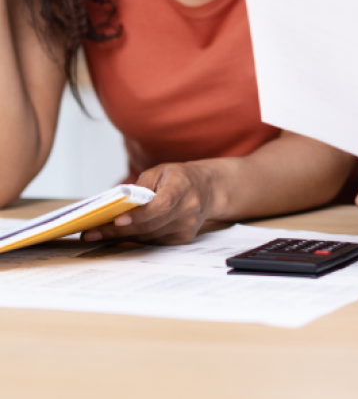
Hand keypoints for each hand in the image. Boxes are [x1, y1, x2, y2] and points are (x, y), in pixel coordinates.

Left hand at [82, 163, 217, 245]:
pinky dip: (137, 237)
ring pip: (148, 236)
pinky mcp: (184, 238)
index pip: (162, 204)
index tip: (118, 219)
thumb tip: (120, 203)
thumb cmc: (180, 178)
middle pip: (150, 224)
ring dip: (123, 236)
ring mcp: (188, 226)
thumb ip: (142, 185)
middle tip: (92, 233)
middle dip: (118, 230)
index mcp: (183, 186)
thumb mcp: (161, 171)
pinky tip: (123, 233)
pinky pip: (154, 241)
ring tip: (99, 234)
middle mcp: (189, 208)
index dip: (140, 214)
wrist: (208, 189)